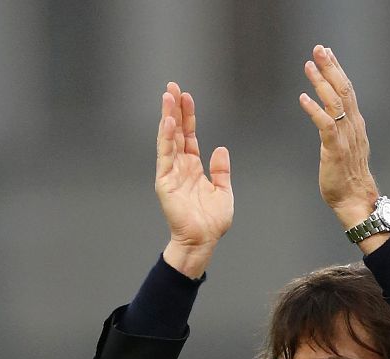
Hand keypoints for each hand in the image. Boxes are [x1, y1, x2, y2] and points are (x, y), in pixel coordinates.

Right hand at [156, 82, 232, 277]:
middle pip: (177, 132)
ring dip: (168, 117)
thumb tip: (220, 149)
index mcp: (194, 168)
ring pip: (169, 139)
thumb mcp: (223, 191)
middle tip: (173, 86)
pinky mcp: (165, 182)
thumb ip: (221, 170)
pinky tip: (168, 121)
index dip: (188, 116)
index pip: (189, 136)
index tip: (187, 96)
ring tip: (168, 96)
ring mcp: (171, 173)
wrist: (203, 240)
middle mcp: (180, 167)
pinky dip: (166, 138)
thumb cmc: (213, 221)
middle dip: (175, 109)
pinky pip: (165, 155)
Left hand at [298, 45, 378, 230]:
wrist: (355, 200)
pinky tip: (303, 99)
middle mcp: (353, 126)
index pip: (347, 90)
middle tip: (319, 49)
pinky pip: (326, 125)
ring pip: (335, 103)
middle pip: (343, 90)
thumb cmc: (348, 177)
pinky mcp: (336, 150)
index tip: (327, 53)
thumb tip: (331, 116)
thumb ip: (340, 129)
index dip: (337, 70)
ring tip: (308, 66)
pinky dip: (315, 110)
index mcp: (355, 124)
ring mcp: (346, 137)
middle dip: (331, 68)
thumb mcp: (346, 147)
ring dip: (321, 83)